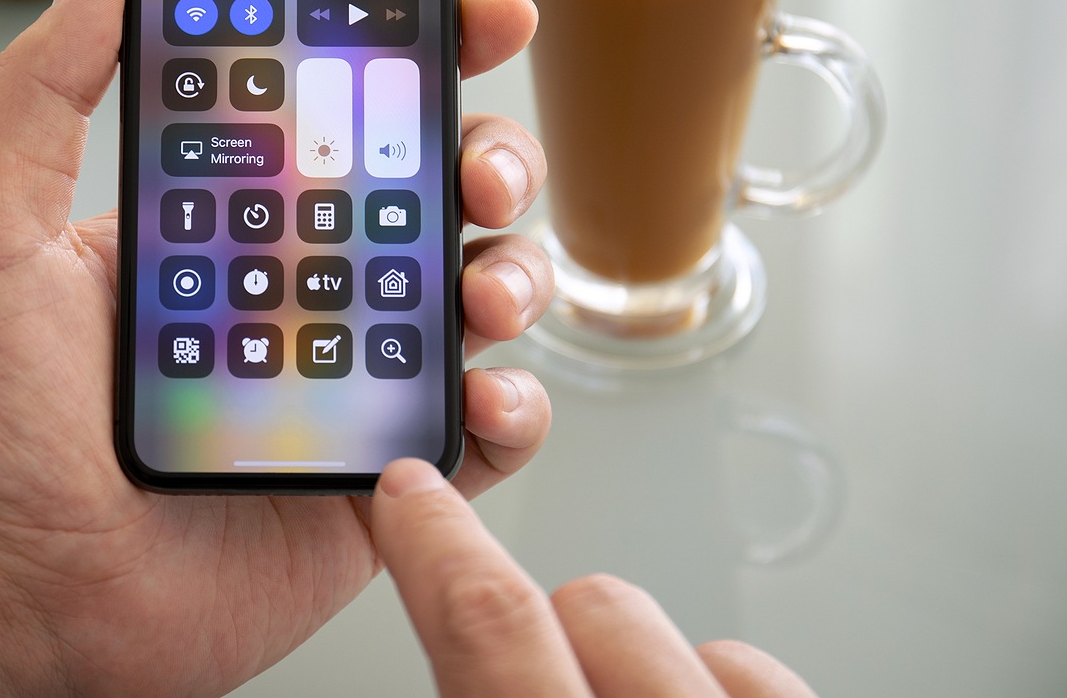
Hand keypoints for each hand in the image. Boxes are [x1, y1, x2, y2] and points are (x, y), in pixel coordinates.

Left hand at [0, 0, 553, 696]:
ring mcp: (349, 377)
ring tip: (481, 290)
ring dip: (514, 271)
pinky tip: (483, 397)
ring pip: (479, 291)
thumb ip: (41, 96)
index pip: (342, 107)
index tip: (475, 13)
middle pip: (436, 187)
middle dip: (490, 155)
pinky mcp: (379, 472)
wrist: (13, 590)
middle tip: (476, 171)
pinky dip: (514, 406)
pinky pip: (482, 430)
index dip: (421, 48)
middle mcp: (303, 281)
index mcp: (231, 211)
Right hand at [373, 458, 818, 697]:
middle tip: (526, 682)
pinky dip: (716, 691)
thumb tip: (445, 645)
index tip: (409, 491)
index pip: (491, 620)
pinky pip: (760, 675)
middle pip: (597, 605)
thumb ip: (469, 685)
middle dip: (549, 628)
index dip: (439, 543)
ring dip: (638, 669)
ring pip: (693, 636)